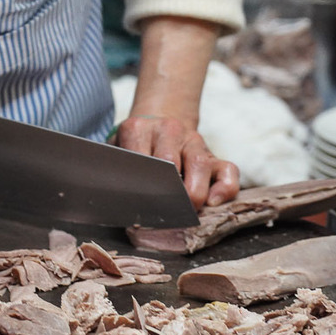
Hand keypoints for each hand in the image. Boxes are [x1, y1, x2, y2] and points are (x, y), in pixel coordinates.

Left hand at [112, 115, 239, 209]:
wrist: (159, 121)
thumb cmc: (132, 147)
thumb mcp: (115, 150)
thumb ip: (111, 167)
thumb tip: (107, 195)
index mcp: (138, 129)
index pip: (139, 159)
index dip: (141, 186)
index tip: (138, 205)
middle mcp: (169, 130)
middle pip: (171, 162)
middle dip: (167, 192)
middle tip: (161, 213)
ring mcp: (194, 142)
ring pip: (200, 164)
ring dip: (194, 193)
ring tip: (187, 211)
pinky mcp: (214, 156)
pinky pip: (229, 171)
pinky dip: (224, 189)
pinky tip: (213, 203)